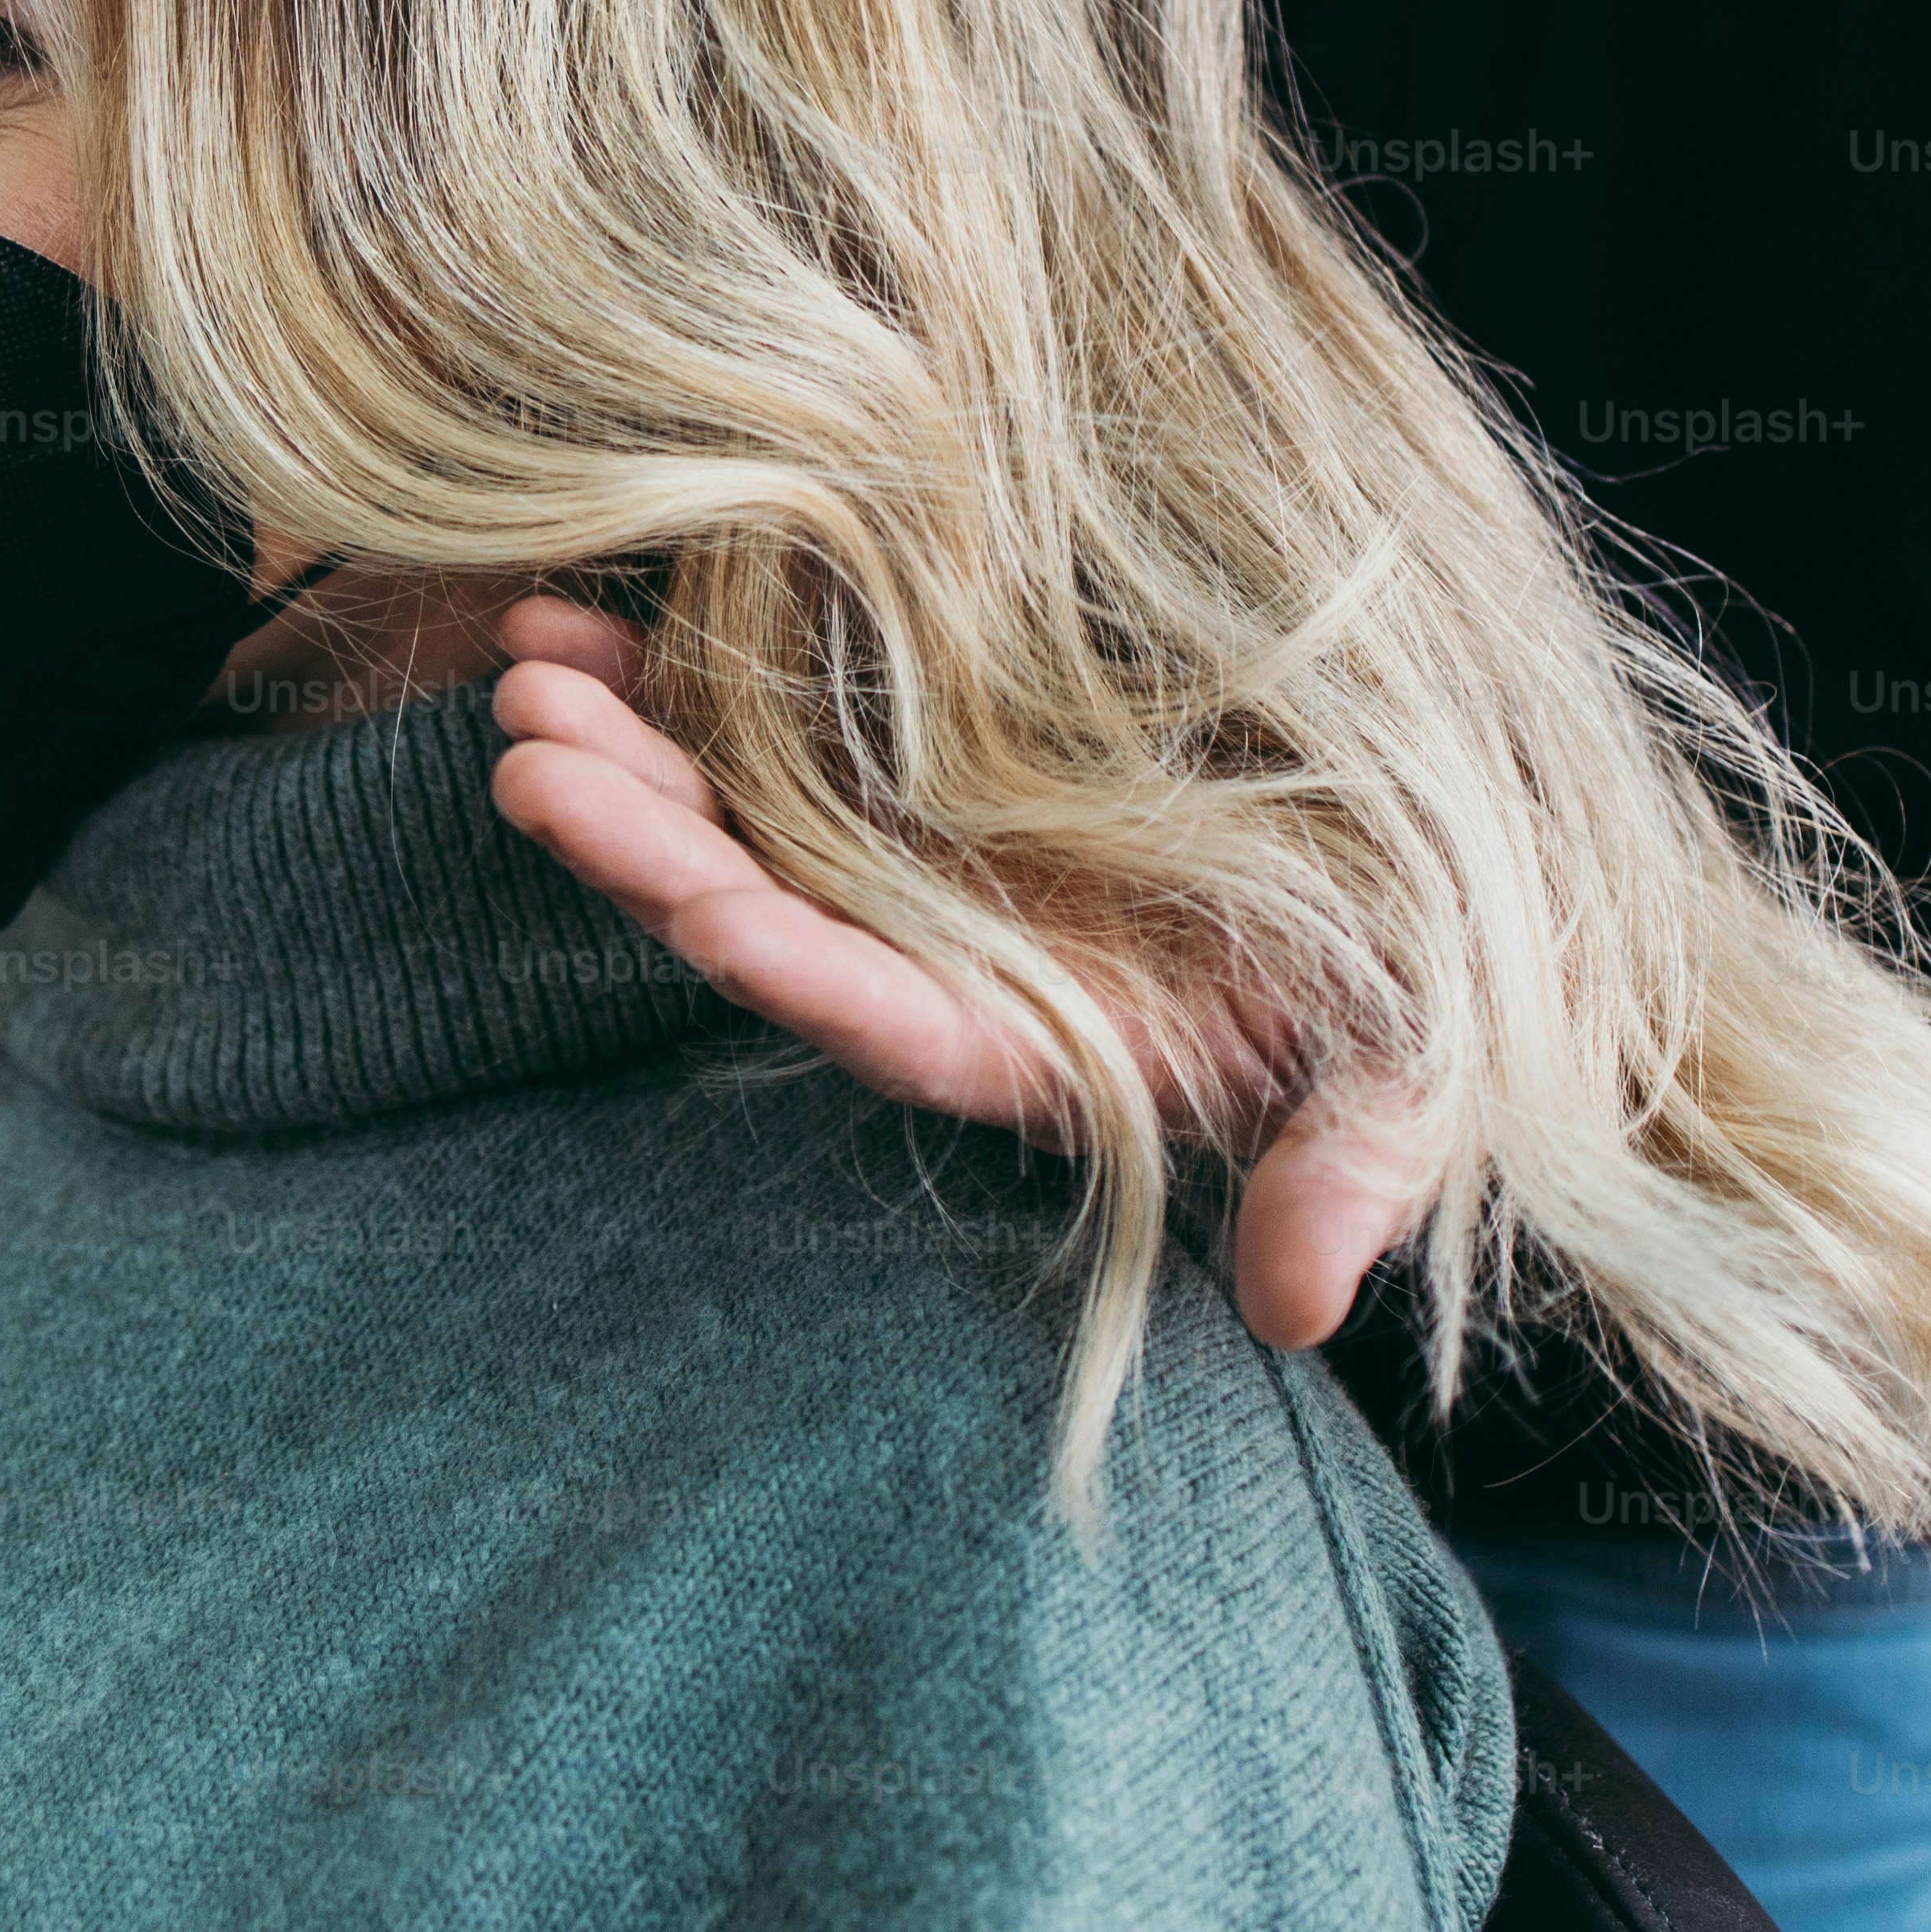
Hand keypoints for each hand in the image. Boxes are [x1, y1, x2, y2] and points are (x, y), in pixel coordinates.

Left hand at [484, 594, 1434, 1349]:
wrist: (1398, 892)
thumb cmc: (1406, 988)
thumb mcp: (1410, 1076)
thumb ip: (1353, 1178)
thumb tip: (1301, 1310)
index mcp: (1035, 1041)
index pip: (890, 1020)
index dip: (798, 967)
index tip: (702, 909)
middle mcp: (940, 961)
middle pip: (764, 912)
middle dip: (646, 843)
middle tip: (532, 759)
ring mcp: (905, 866)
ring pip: (727, 820)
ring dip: (621, 753)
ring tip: (520, 668)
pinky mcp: (897, 769)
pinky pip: (749, 731)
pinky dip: (658, 680)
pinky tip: (568, 622)